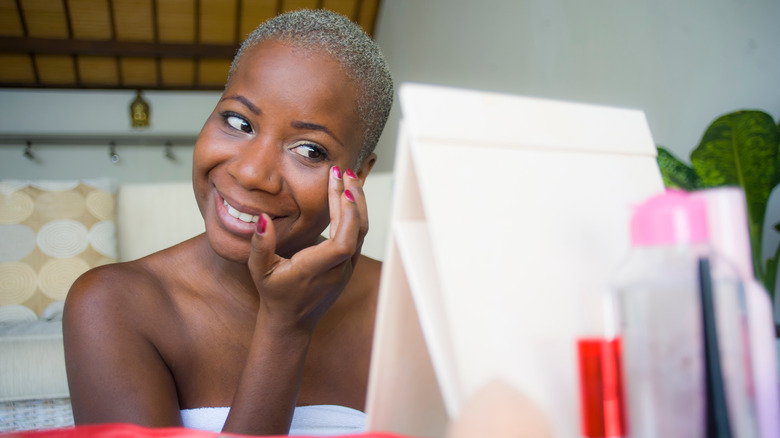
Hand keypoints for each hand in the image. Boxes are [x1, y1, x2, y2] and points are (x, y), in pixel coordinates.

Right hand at [246, 166, 367, 333]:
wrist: (291, 322)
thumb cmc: (274, 295)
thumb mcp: (259, 271)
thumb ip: (260, 246)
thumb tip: (262, 219)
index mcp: (316, 270)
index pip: (342, 244)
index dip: (347, 218)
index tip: (343, 191)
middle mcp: (337, 270)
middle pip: (357, 231)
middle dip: (353, 199)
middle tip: (343, 172)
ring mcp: (347, 268)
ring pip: (362, 232)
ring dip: (357, 204)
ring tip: (348, 178)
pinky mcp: (349, 265)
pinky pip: (358, 235)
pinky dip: (355, 214)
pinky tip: (349, 196)